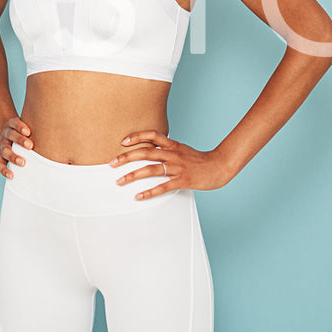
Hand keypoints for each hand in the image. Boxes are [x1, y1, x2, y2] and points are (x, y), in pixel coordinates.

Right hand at [0, 116, 32, 178]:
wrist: (6, 132)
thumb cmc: (23, 131)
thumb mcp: (27, 125)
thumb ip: (38, 128)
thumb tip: (59, 134)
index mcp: (12, 124)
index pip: (14, 123)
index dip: (20, 127)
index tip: (29, 132)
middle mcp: (6, 134)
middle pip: (10, 135)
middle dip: (19, 140)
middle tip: (30, 146)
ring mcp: (2, 145)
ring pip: (5, 150)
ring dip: (13, 156)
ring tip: (23, 162)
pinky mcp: (0, 156)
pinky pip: (0, 164)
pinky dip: (4, 170)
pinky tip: (11, 175)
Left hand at [109, 130, 234, 199]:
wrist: (220, 167)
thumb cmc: (199, 160)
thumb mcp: (182, 149)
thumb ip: (167, 148)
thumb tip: (150, 148)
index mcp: (173, 145)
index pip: (152, 135)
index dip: (137, 136)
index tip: (123, 142)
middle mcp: (173, 154)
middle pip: (146, 152)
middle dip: (126, 157)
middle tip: (111, 163)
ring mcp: (178, 167)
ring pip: (151, 169)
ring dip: (133, 175)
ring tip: (119, 181)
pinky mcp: (183, 181)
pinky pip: (163, 186)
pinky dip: (149, 192)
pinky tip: (138, 196)